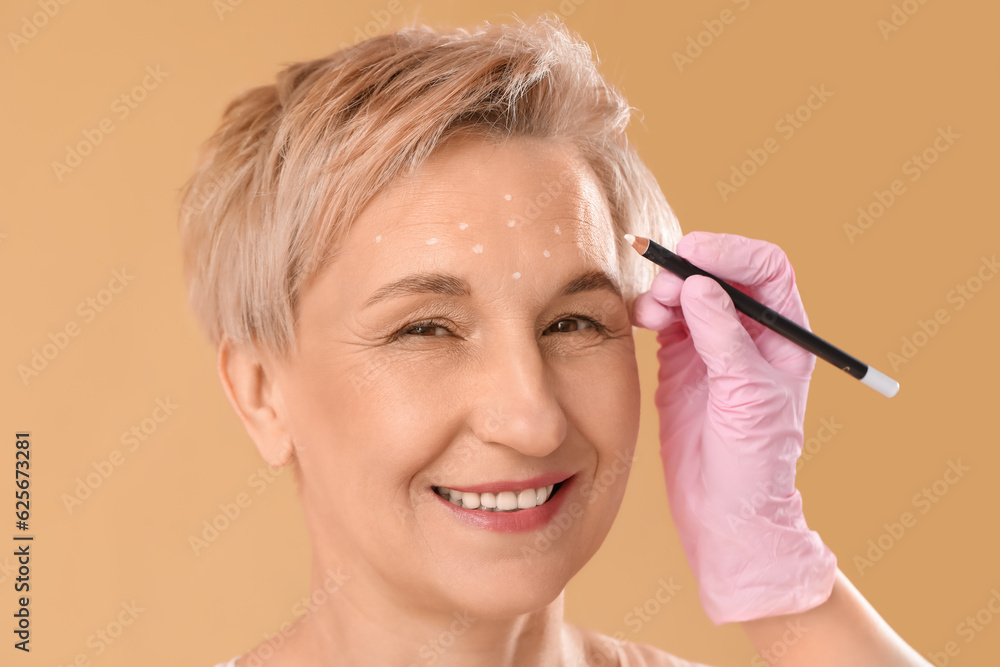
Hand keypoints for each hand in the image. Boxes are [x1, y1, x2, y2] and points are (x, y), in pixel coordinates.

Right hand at [631, 231, 836, 624]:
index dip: (732, 252)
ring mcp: (712, 344)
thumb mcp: (746, 396)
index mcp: (784, 334)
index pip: (765, 269)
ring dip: (665, 292)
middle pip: (720, 273)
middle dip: (690, 270)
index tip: (694, 254)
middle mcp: (749, 332)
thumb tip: (700, 286)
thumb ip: (722, 339)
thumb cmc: (753, 462)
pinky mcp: (680, 361)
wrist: (723, 509)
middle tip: (664, 287)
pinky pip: (665, 319)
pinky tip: (640, 321)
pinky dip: (650, 312)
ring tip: (649, 312)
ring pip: (688, 292)